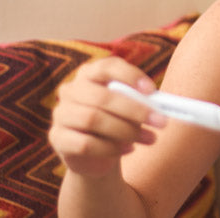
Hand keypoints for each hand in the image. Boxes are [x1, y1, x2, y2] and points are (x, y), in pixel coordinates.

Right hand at [48, 57, 166, 177]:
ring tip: (150, 139)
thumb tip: (160, 106)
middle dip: (135, 110)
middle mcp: (71, 90)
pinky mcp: (57, 138)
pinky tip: (129, 149)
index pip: (108, 67)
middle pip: (102, 96)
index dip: (131, 76)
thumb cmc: (119, 122)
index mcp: (90, 74)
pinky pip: (85, 143)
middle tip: (161, 122)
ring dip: (127, 131)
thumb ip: (141, 103)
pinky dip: (111, 148)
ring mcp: (61, 113)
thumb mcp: (131, 109)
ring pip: (93, 119)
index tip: (152, 91)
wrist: (97, 154)